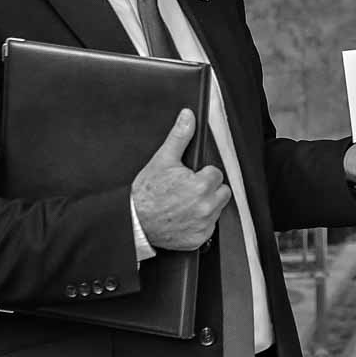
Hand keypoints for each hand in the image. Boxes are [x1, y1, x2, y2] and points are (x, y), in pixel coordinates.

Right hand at [130, 109, 229, 251]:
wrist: (133, 222)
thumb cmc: (145, 193)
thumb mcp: (162, 160)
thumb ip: (180, 136)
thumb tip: (188, 117)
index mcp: (201, 185)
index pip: (216, 173)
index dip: (202, 174)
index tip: (189, 178)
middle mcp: (206, 207)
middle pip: (222, 192)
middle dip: (208, 189)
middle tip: (188, 190)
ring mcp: (203, 225)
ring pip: (217, 209)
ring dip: (206, 206)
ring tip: (184, 204)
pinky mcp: (198, 239)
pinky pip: (209, 228)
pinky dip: (200, 224)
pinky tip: (184, 218)